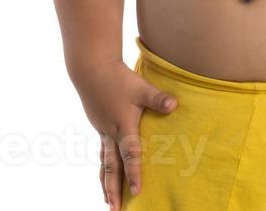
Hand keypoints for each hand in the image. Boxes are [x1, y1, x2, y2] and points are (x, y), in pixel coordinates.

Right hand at [74, 61, 178, 208]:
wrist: (91, 69)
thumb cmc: (118, 79)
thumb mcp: (141, 88)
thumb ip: (158, 99)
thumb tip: (174, 104)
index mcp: (123, 127)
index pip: (130, 156)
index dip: (134, 174)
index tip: (137, 193)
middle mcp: (111, 134)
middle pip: (112, 168)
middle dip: (113, 190)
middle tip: (114, 210)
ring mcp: (103, 131)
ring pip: (104, 163)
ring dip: (105, 183)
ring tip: (105, 201)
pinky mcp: (99, 126)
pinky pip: (102, 153)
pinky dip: (103, 167)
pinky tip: (104, 173)